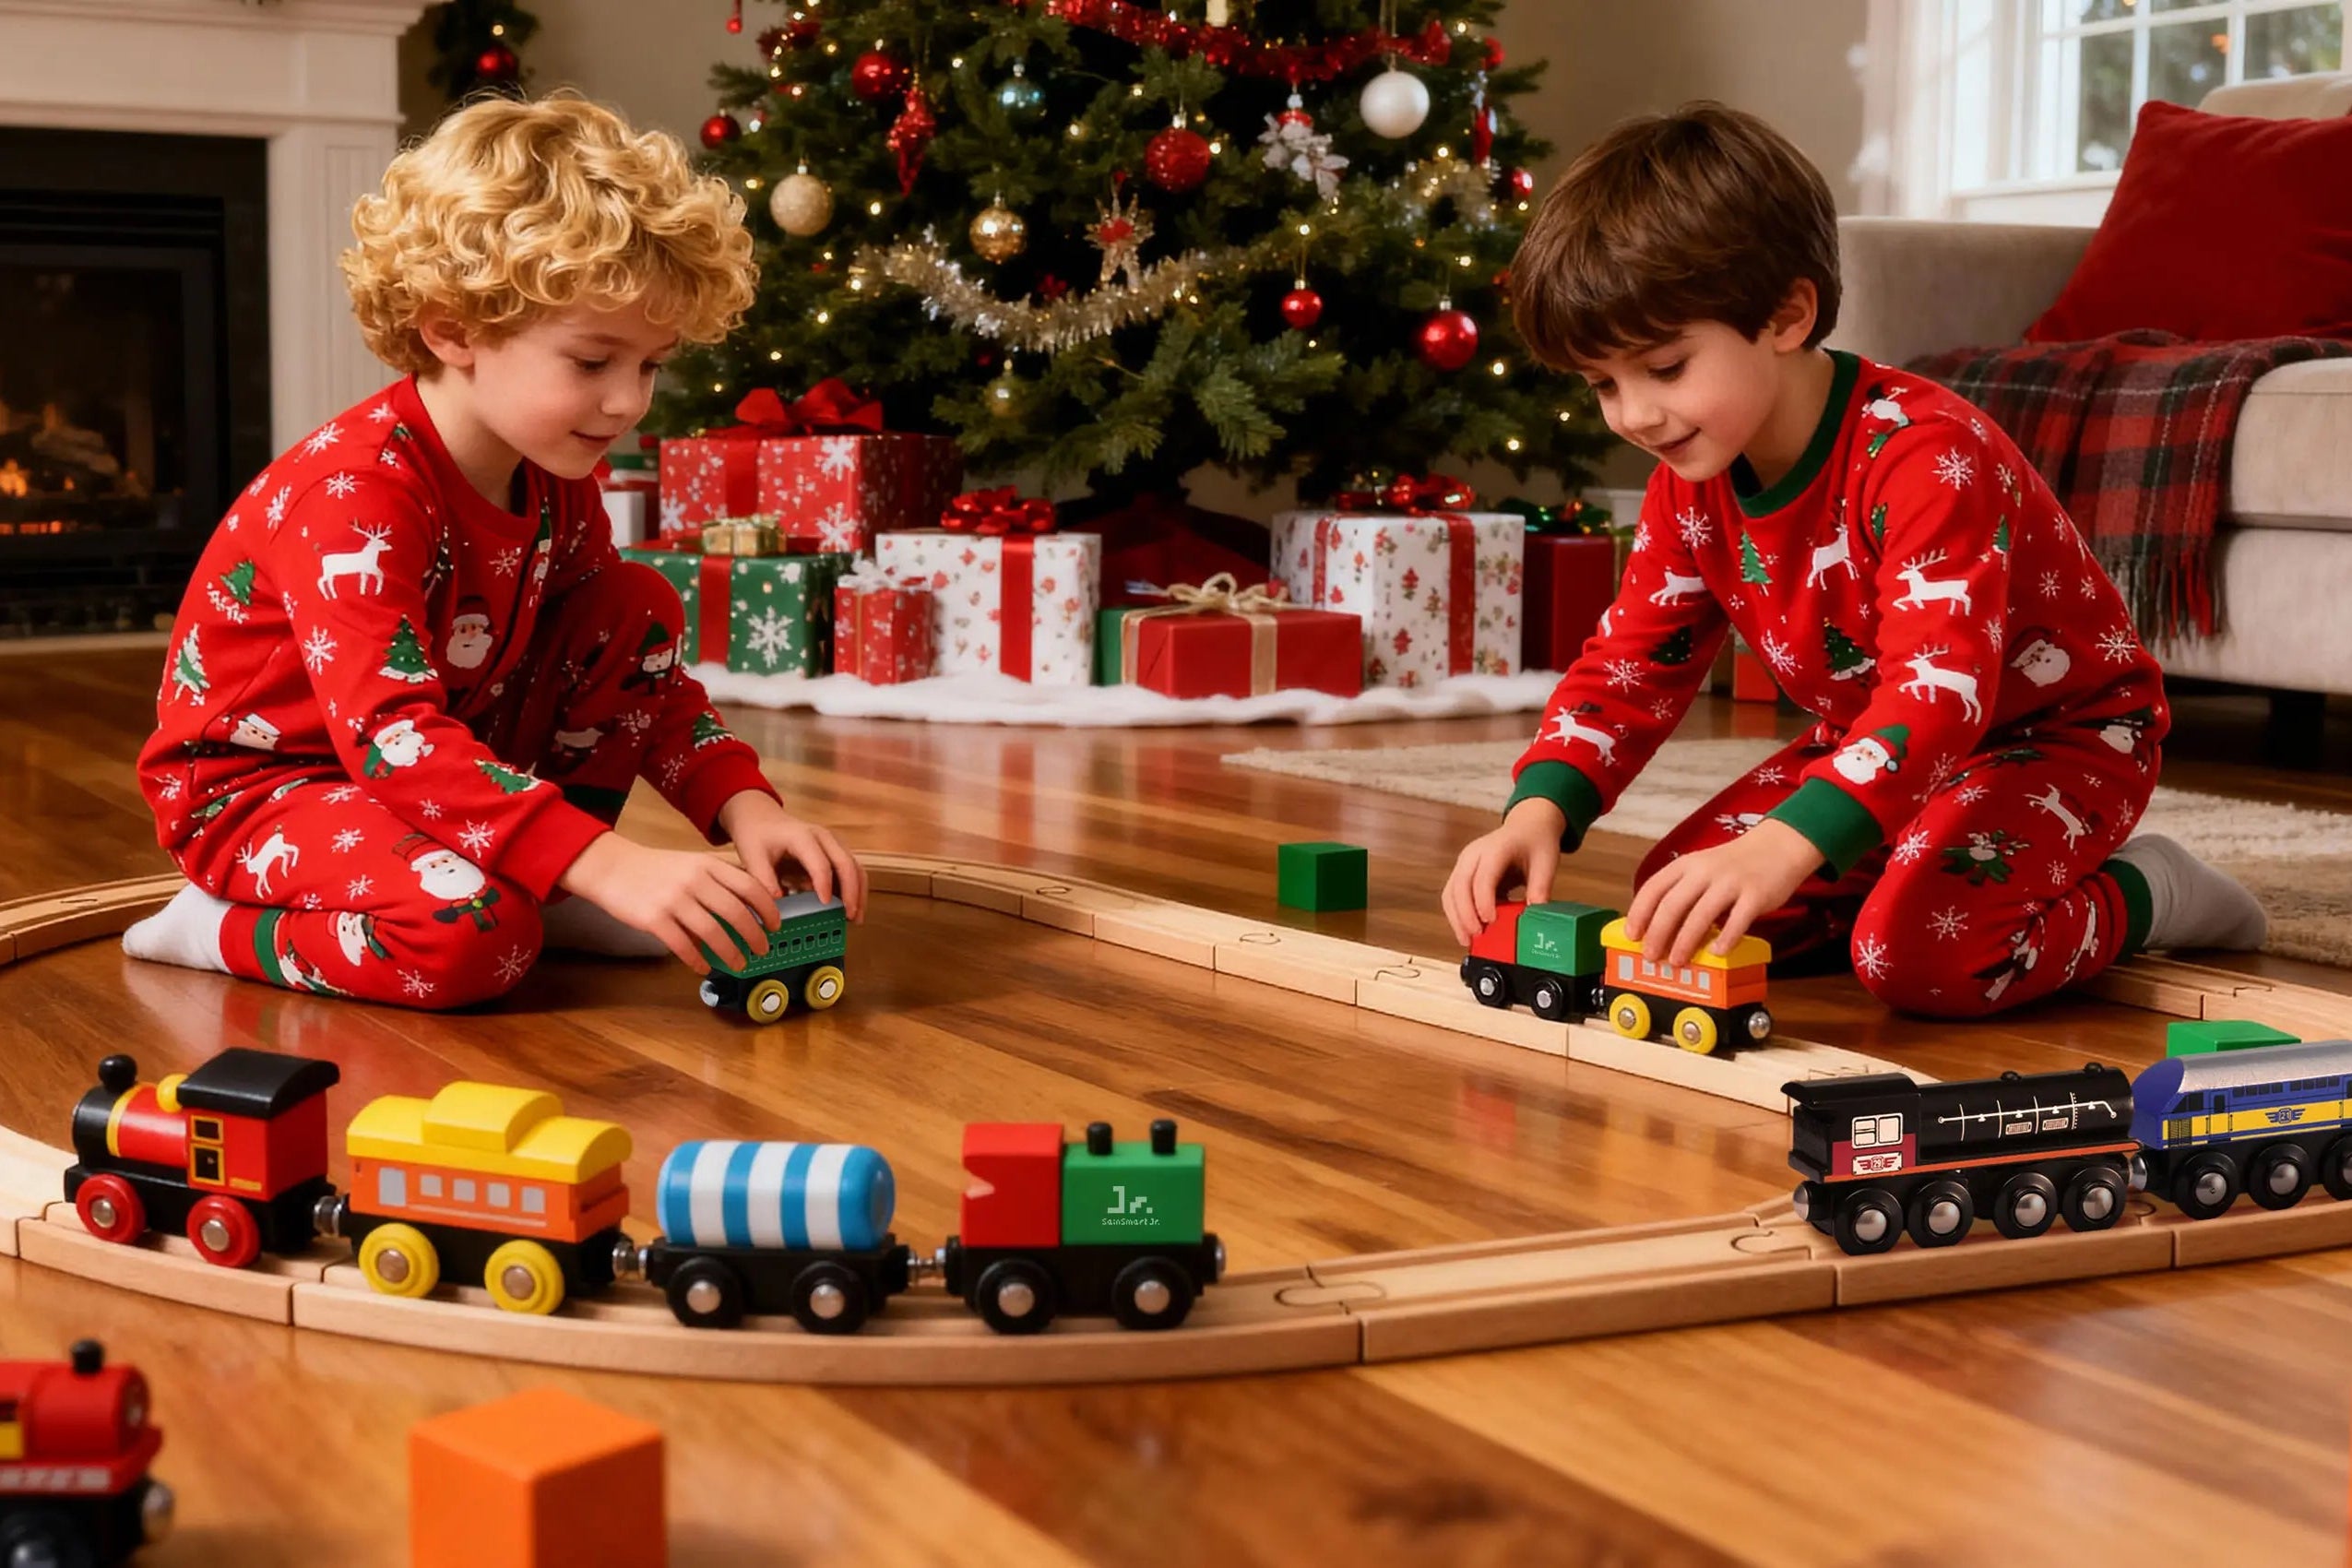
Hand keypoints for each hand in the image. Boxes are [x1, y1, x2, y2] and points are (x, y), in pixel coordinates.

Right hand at [556, 833, 779, 974]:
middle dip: (755, 935)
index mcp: (708, 865)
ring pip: (713, 932)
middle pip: (736, 912)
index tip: (775, 925)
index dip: (768, 908)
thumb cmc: (656, 869)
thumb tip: (751, 904)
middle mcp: (695, 880)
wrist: (612, 867)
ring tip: (739, 964)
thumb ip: (719, 879)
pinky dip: (698, 960)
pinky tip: (704, 968)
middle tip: (763, 949)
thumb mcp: (692, 863)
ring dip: (731, 953)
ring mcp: (674, 900)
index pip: (749, 886)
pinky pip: (683, 946)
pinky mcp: (654, 919)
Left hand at [717, 791, 867, 921]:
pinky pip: (852, 869)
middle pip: (846, 863)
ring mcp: (832, 842)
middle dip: (851, 891)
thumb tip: (777, 904)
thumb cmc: (757, 837)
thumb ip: (763, 880)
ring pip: (855, 866)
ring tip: (856, 917)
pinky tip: (850, 907)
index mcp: (801, 836)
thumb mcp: (752, 857)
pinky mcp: (835, 850)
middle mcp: (823, 837)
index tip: (825, 905)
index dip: (824, 885)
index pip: (820, 862)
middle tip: (850, 916)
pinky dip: (854, 888)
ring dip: (858, 892)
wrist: (762, 818)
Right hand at [1442, 797, 1567, 947]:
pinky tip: (1468, 930)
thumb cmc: (1536, 843)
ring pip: (1450, 893)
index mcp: (1496, 848)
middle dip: (1465, 915)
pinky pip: (1452, 896)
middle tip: (1477, 936)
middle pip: (1460, 886)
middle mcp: (1474, 854)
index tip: (1491, 921)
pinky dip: (1457, 915)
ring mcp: (1465, 863)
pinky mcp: (1462, 873)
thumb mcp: (1546, 863)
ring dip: (1456, 918)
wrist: (1527, 827)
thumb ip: (1541, 888)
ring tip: (1468, 940)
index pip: (1483, 876)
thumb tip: (1535, 916)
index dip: (1484, 901)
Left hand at [1624, 819, 1821, 966]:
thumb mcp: (1701, 868)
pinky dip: (1725, 939)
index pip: (1653, 888)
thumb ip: (1682, 891)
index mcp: (1686, 864)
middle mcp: (1704, 871)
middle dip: (1658, 934)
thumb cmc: (1734, 864)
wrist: (1778, 846)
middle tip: (1652, 956)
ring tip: (1678, 961)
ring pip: (1701, 915)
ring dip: (1685, 942)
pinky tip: (1717, 953)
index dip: (1639, 913)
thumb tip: (1657, 927)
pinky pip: (1737, 921)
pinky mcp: (1755, 895)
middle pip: (1672, 905)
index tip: (1631, 935)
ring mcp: (1731, 882)